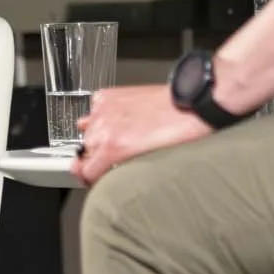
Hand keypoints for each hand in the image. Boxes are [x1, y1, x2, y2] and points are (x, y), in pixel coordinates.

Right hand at [72, 84, 211, 185]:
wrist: (190, 104)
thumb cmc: (178, 132)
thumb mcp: (148, 163)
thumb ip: (121, 169)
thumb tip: (109, 174)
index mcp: (112, 147)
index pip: (83, 171)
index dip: (91, 178)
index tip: (95, 178)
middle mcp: (103, 128)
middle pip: (85, 151)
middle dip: (97, 156)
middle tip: (118, 156)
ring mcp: (103, 109)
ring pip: (87, 131)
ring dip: (99, 136)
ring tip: (120, 136)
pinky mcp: (108, 95)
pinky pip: (94, 111)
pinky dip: (102, 117)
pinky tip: (120, 119)